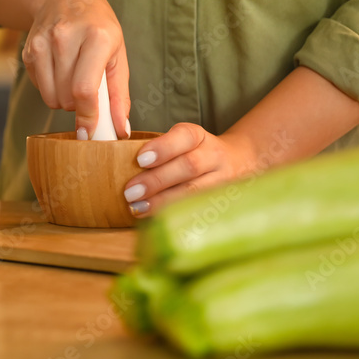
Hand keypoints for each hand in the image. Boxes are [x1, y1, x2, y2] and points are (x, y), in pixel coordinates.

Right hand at [22, 0, 130, 138]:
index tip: (89, 133)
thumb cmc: (98, 27)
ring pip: (51, 97)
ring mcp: (42, 43)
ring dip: (64, 98)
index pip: (85, 89)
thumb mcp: (117, 54)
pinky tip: (59, 68)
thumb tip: (120, 131)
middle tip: (88, 90)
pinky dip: (51, 87)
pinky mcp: (27, 51)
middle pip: (67, 97)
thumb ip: (120, 94)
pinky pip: (39, 88)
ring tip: (73, 77)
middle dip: (79, 105)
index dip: (88, 117)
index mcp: (96, 36)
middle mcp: (66, 37)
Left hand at [122, 123, 262, 217]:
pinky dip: (179, 217)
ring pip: (196, 190)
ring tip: (137, 209)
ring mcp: (223, 179)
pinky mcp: (225, 201)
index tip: (139, 159)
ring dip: (164, 202)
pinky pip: (202, 210)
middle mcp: (214, 156)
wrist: (242, 161)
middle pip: (188, 166)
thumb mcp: (182, 142)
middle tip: (129, 192)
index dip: (163, 147)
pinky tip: (159, 222)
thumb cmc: (196, 153)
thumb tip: (117, 163)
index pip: (184, 136)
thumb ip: (158, 149)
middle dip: (156, 180)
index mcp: (199, 136)